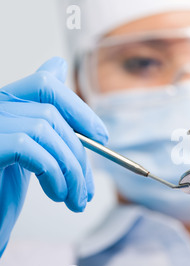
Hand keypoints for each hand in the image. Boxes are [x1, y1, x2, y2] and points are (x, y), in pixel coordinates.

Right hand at [0, 57, 108, 255]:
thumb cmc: (1, 189)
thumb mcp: (29, 147)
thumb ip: (43, 116)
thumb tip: (58, 64)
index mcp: (4, 104)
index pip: (44, 84)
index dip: (79, 109)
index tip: (102, 137)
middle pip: (51, 114)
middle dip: (79, 154)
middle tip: (88, 188)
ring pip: (46, 130)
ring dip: (71, 169)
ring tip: (75, 199)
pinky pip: (31, 148)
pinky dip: (54, 173)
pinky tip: (57, 194)